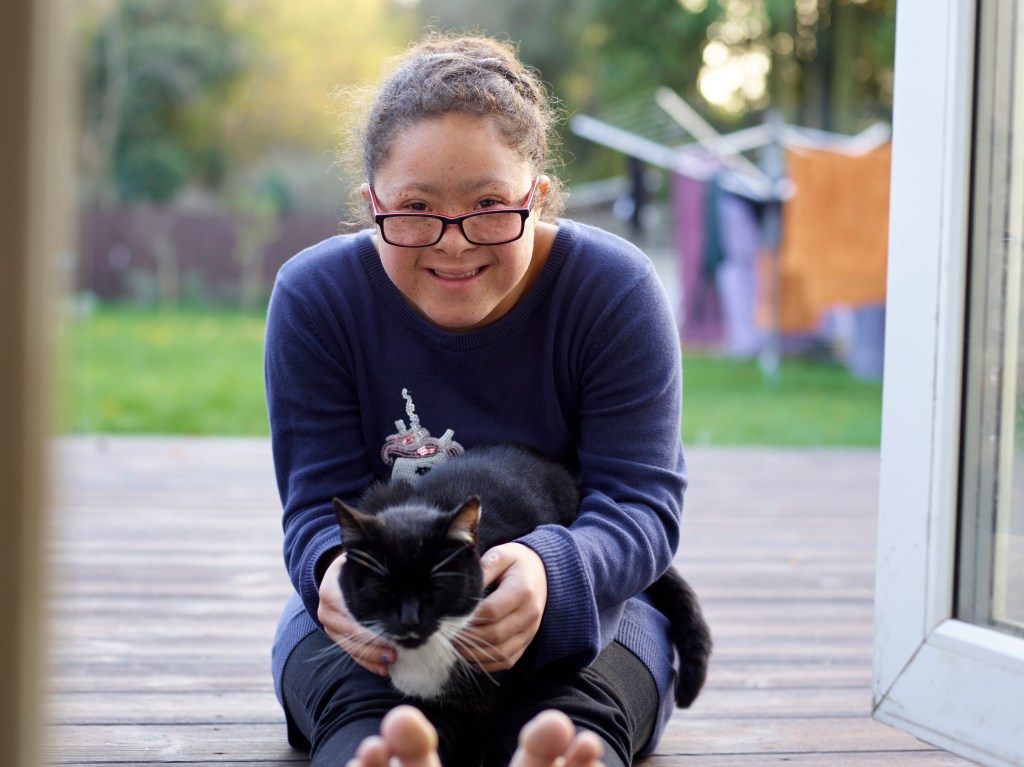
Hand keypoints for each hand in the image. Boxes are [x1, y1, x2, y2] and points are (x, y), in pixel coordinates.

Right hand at [317, 553, 395, 676]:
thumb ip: (373, 573)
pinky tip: (381, 669)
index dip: (369, 626)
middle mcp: (325, 609)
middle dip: (372, 646)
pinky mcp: (335, 635)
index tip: (391, 634)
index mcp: (330, 589)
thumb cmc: (358, 566)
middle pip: (349, 633)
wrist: (339, 572)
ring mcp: (329, 624)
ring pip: (349, 646)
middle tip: (394, 654)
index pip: (350, 612)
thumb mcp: (361, 563)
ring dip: (370, 657)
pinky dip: (366, 662)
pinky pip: (349, 653)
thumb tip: (403, 585)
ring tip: (391, 662)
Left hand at [457, 542, 547, 672]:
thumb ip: (484, 568)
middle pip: (495, 634)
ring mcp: (530, 631)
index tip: (448, 618)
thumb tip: (463, 586)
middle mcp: (529, 614)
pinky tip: (469, 656)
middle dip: (467, 638)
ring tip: (453, 647)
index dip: (469, 618)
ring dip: (474, 654)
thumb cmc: (516, 563)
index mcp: (523, 590)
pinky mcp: (526, 642)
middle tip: (445, 635)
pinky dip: (487, 663)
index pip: (492, 611)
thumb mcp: (501, 554)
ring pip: (501, 653)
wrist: (542, 573)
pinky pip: (507, 661)